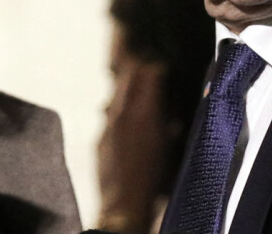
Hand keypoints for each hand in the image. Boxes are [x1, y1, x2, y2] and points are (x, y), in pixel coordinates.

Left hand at [97, 57, 169, 232]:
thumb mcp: (171, 146)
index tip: (164, 67)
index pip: (150, 71)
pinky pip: (109, 112)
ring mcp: (109, 122)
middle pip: (130, 74)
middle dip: (141, 69)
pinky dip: (118, 109)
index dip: (158, 67)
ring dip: (128, 87)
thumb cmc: (155, 179)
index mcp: (145, 111)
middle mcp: (123, 111)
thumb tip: (170, 110)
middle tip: (151, 71)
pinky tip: (127, 120)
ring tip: (139, 93)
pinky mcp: (100, 135)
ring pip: (117, 91)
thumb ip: (169, 121)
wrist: (124, 203)